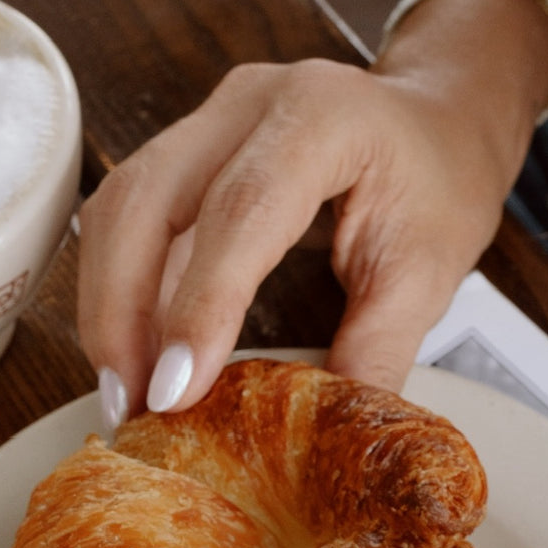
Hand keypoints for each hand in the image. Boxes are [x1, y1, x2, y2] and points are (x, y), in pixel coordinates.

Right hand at [77, 58, 518, 423]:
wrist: (437, 122)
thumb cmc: (439, 186)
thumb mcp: (425, 277)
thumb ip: (371, 354)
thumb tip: (315, 444)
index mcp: (323, 119)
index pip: (242, 211)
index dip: (199, 306)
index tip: (173, 393)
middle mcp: (251, 103)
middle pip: (147, 200)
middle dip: (121, 313)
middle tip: (128, 405)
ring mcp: (210, 119)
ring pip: (120, 207)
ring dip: (108, 306)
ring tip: (123, 392)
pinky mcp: (189, 149)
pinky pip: (131, 217)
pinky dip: (122, 289)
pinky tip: (134, 353)